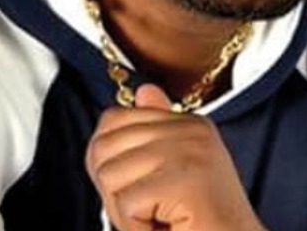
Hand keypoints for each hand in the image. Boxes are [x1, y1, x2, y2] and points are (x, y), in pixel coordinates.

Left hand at [86, 83, 266, 230]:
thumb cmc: (203, 225)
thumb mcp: (172, 174)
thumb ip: (151, 137)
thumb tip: (143, 90)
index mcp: (188, 123)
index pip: (112, 120)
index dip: (110, 164)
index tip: (140, 192)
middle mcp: (191, 129)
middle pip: (103, 147)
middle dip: (114, 190)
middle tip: (151, 212)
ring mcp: (191, 151)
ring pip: (111, 176)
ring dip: (126, 214)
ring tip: (164, 221)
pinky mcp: (186, 179)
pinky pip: (127, 203)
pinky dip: (138, 229)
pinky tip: (170, 229)